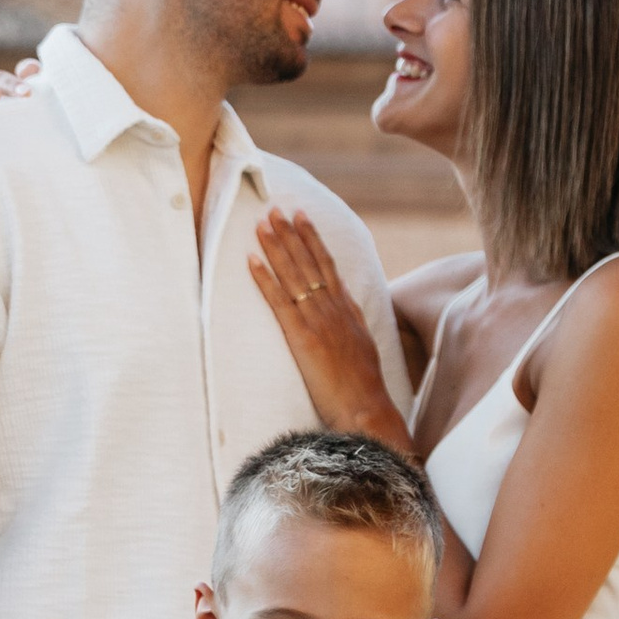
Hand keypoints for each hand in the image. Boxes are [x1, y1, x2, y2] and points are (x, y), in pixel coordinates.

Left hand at [250, 208, 406, 440]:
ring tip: (261, 224)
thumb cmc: (364, 388)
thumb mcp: (364, 348)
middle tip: (275, 208)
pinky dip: (264, 278)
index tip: (302, 217)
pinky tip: (251, 260)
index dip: (313, 239)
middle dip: (290, 233)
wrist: (367, 409)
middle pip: (309, 262)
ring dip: (276, 246)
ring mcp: (318, 320)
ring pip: (293, 274)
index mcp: (348, 310)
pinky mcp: (302, 337)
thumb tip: (346, 313)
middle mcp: (333, 308)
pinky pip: (279, 300)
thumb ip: (353, 325)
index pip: (328, 265)